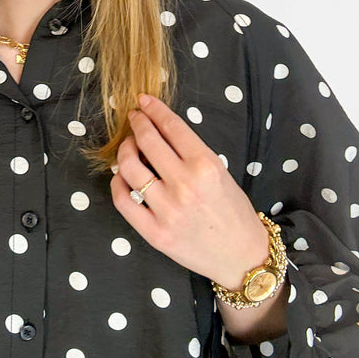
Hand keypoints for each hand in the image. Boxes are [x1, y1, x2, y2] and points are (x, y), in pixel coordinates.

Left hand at [110, 94, 269, 289]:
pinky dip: (118, 183)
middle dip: (137, 123)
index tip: (144, 101)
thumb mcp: (221, 173)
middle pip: (147, 142)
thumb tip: (158, 130)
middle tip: (134, 118)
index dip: (154, 110)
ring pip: (129, 168)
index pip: (172, 127)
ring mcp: (167, 210)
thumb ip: (191, 153)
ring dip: (124, 150)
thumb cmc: (233, 211)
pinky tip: (122, 176)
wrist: (241, 256)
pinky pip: (123, 201)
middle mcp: (185, 186)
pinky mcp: (154, 233)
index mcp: (207, 166)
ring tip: (128, 147)